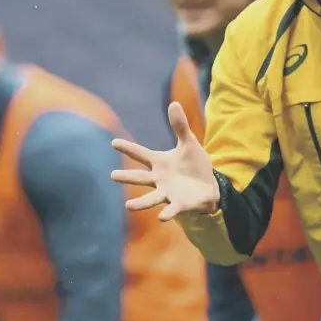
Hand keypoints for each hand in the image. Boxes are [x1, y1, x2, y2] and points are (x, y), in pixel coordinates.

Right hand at [111, 102, 219, 220]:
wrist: (208, 186)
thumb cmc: (194, 165)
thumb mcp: (189, 143)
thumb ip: (180, 126)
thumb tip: (173, 103)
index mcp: (160, 162)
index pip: (141, 154)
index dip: (128, 148)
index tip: (113, 142)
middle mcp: (159, 179)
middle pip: (140, 178)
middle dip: (127, 178)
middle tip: (112, 176)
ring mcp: (168, 192)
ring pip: (151, 198)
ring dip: (140, 203)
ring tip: (128, 206)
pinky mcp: (179, 204)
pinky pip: (171, 209)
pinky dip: (167, 213)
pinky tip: (161, 217)